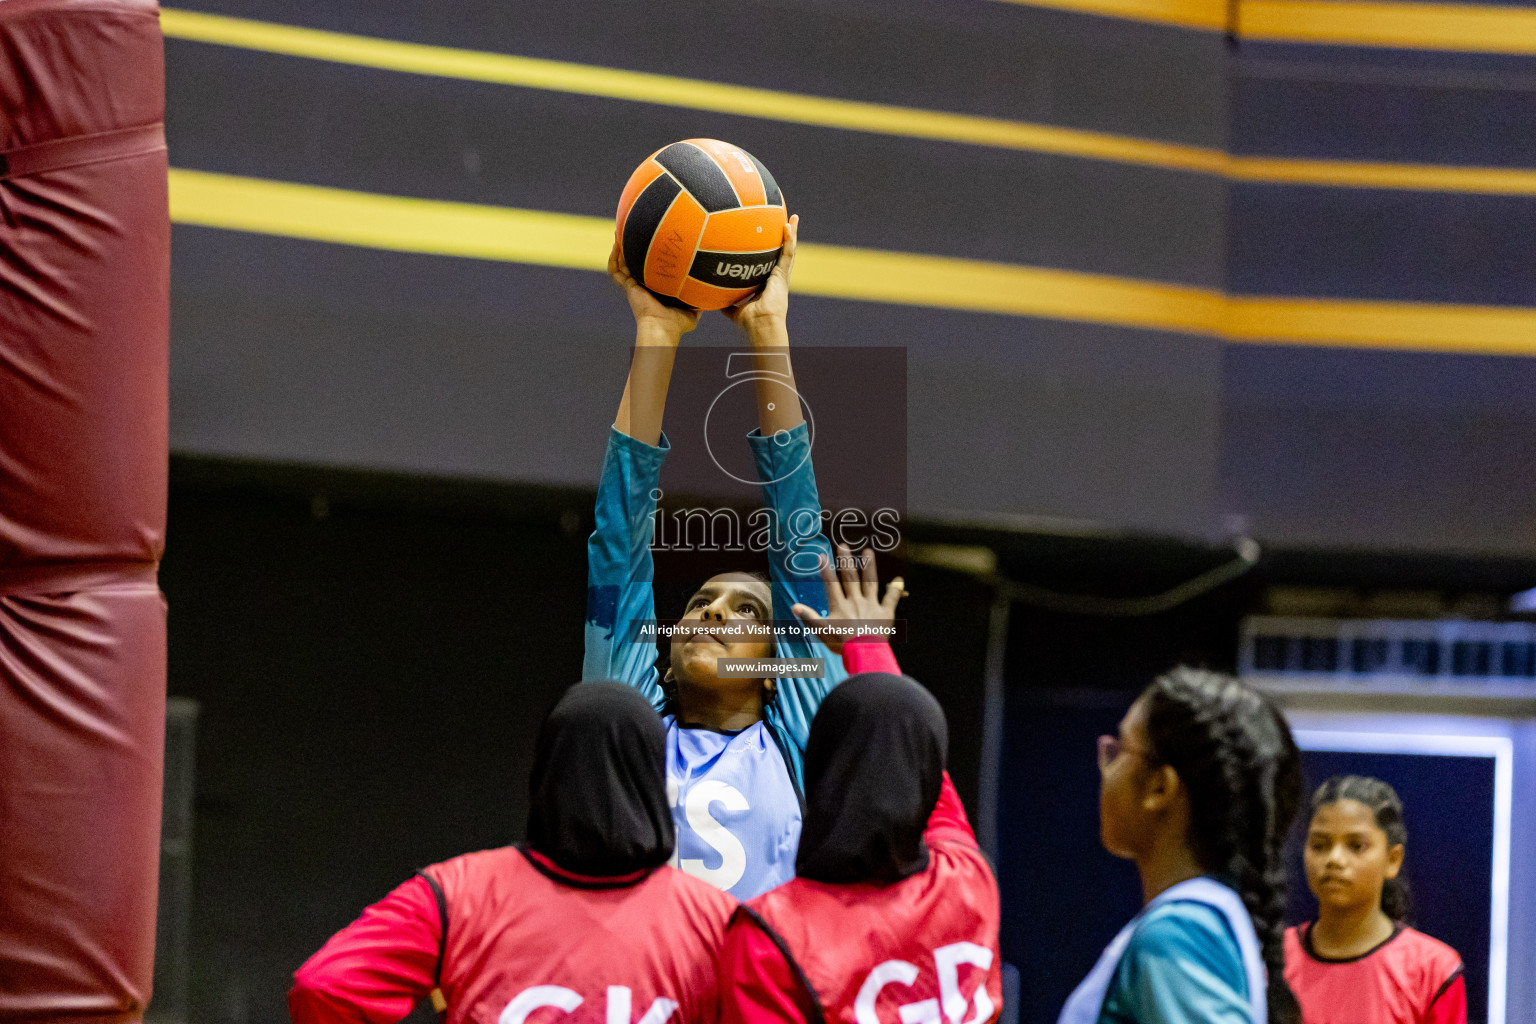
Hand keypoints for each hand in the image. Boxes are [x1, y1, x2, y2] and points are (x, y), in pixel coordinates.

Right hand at [608, 240, 699, 342]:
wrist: (663, 328)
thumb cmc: (677, 324)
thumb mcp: (692, 312)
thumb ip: (699, 303)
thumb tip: (711, 298)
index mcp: (656, 289)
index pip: (650, 270)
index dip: (649, 258)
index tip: (653, 244)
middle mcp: (643, 286)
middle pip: (634, 264)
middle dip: (632, 250)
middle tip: (632, 234)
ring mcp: (634, 286)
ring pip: (622, 265)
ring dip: (620, 251)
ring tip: (620, 234)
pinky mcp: (629, 286)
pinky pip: (616, 271)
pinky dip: (614, 259)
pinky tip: (617, 245)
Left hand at [721, 214, 797, 341]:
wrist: (760, 325)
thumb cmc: (749, 322)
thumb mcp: (734, 309)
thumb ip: (726, 302)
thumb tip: (712, 299)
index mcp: (768, 285)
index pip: (770, 264)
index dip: (771, 253)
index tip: (770, 240)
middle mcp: (777, 278)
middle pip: (782, 254)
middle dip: (786, 239)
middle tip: (787, 223)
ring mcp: (782, 276)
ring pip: (789, 250)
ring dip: (792, 234)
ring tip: (793, 218)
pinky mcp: (784, 275)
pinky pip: (788, 254)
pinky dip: (789, 240)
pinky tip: (788, 226)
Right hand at [791, 544, 904, 654]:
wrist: (863, 652)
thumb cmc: (841, 643)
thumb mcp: (821, 631)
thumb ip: (809, 617)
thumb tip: (794, 606)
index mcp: (839, 605)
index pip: (831, 584)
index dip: (826, 569)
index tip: (822, 556)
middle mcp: (855, 600)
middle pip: (850, 577)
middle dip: (846, 561)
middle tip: (844, 546)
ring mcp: (871, 604)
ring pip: (870, 582)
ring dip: (869, 566)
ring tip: (868, 552)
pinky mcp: (885, 612)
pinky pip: (891, 598)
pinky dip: (895, 589)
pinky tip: (899, 579)